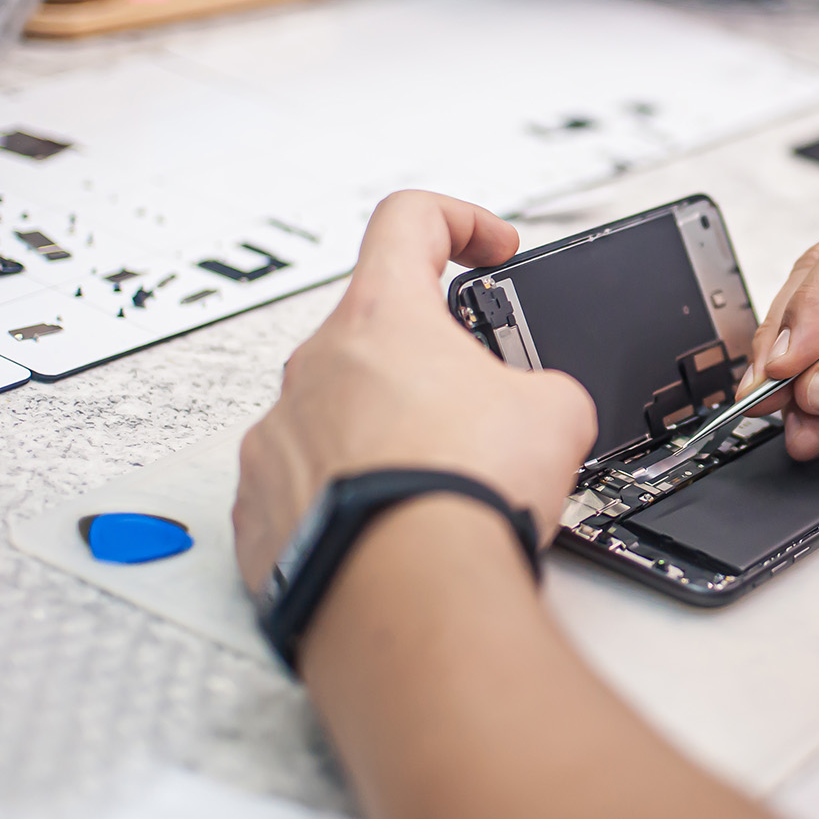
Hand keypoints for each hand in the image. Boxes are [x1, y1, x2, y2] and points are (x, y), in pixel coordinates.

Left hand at [233, 191, 596, 592]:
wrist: (411, 598)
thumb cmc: (465, 495)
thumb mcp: (558, 412)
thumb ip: (538, 383)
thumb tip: (533, 406)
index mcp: (381, 320)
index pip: (409, 220)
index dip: (461, 222)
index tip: (490, 249)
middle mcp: (314, 369)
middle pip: (375, 331)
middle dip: (434, 363)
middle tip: (483, 407)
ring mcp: (277, 439)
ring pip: (339, 412)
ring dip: (391, 433)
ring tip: (446, 485)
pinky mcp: (260, 510)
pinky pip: (308, 483)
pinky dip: (353, 495)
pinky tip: (400, 529)